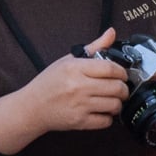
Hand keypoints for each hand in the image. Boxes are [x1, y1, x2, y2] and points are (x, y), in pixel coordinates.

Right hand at [2, 27, 127, 144]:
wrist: (32, 107)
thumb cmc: (49, 83)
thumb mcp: (68, 60)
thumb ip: (93, 47)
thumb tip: (111, 33)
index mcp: (75, 68)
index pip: (110, 68)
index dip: (122, 71)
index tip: (122, 74)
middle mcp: (78, 86)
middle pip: (116, 87)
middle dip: (124, 88)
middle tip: (120, 88)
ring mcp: (79, 105)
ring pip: (114, 105)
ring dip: (118, 103)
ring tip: (112, 100)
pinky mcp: (80, 122)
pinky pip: (106, 121)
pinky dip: (109, 117)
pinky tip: (103, 111)